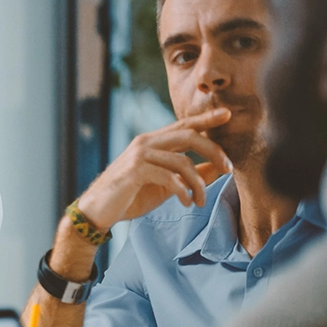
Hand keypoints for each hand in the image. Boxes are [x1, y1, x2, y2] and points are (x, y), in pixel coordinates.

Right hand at [76, 108, 233, 231]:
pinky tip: (185, 202)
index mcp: (151, 142)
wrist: (97, 211)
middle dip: (214, 151)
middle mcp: (145, 143)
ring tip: (200, 201)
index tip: (227, 115)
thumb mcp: (165, 186)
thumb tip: (217, 168)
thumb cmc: (129, 197)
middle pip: (189, 135)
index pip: (183, 126)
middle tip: (229, 169)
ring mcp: (139, 156)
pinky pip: (169, 177)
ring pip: (183, 161)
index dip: (206, 119)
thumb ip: (188, 175)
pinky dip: (183, 191)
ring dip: (198, 184)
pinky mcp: (135, 171)